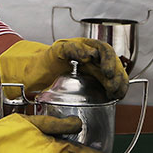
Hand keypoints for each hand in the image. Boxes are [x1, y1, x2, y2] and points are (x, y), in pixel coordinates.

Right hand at [0, 38, 128, 99]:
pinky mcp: (60, 49)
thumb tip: (109, 105)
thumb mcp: (75, 91)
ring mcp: (76, 50)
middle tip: (115, 85)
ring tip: (107, 72)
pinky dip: (79, 52)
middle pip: (109, 56)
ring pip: (98, 48)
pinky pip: (71, 48)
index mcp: (94, 66)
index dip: (120, 80)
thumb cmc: (53, 82)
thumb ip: (90, 94)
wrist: (32, 72)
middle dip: (116, 70)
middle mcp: (88, 55)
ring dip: (106, 59)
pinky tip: (85, 58)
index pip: (113, 69)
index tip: (119, 94)